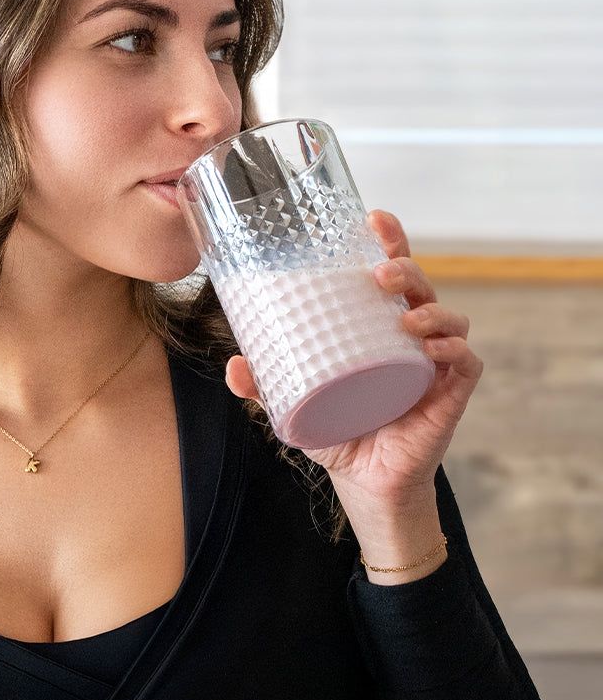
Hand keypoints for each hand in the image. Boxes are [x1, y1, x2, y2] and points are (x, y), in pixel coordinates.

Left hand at [224, 208, 484, 504]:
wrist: (365, 481)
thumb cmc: (336, 429)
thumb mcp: (293, 403)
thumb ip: (263, 385)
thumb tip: (233, 366)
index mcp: (375, 325)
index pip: (387, 272)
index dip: (388, 240)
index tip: (373, 218)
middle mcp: (408, 335)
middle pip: (419, 284)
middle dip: (406, 268)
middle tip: (380, 274)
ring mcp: (434, 361)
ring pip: (448, 316)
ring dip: (432, 309)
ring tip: (405, 319)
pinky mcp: (452, 392)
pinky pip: (465, 360)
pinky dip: (453, 349)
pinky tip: (433, 351)